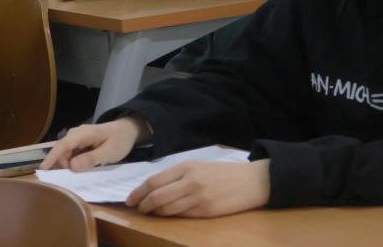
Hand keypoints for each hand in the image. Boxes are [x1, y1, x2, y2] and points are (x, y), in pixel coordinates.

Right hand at [40, 117, 148, 170]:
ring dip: (69, 164)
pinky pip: (71, 153)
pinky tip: (82, 168)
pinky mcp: (80, 143)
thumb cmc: (120, 140)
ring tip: (81, 173)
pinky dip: (73, 162)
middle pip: (62, 150)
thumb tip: (72, 166)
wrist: (127, 130)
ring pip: (66, 153)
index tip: (43, 168)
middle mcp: (76, 134)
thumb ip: (92, 159)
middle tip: (75, 178)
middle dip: (63, 165)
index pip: (63, 145)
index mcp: (83, 134)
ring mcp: (77, 138)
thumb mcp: (110, 152)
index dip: (52, 157)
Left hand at [127, 159, 270, 216]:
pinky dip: (171, 216)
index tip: (129, 199)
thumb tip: (155, 187)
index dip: (138, 192)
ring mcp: (198, 197)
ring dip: (155, 212)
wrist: (252, 181)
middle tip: (137, 208)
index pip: (154, 181)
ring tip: (150, 213)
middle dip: (143, 204)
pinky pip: (182, 215)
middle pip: (157, 196)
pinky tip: (167, 215)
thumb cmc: (223, 173)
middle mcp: (190, 181)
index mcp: (186, 167)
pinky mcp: (206, 211)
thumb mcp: (199, 166)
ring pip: (167, 208)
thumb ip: (178, 175)